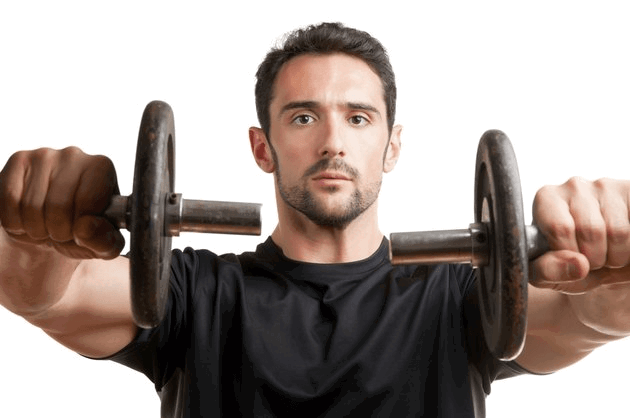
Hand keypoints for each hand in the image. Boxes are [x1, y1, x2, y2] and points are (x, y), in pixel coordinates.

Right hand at [0, 147, 124, 258]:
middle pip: (58, 207)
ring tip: (46, 226)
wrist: (52, 225)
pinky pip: (9, 201)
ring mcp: (44, 156)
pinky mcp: (18, 161)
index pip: (89, 204)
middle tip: (61, 232)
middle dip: (58, 232)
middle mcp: (75, 155)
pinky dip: (15, 223)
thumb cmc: (83, 230)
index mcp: (102, 169)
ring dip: (36, 230)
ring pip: (31, 206)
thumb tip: (85, 228)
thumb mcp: (104, 243)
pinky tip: (27, 219)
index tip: (81, 230)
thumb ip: (104, 241)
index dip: (81, 229)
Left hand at [530, 177, 629, 294]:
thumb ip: (550, 270)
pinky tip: (623, 244)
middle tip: (591, 258)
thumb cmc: (567, 262)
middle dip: (594, 258)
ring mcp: (605, 186)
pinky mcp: (629, 191)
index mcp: (546, 199)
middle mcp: (573, 186)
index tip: (570, 257)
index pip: (560, 228)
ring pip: (618, 231)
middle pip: (590, 230)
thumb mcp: (548, 273)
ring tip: (607, 251)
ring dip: (616, 255)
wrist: (599, 262)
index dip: (569, 254)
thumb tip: (578, 264)